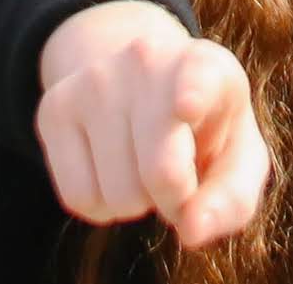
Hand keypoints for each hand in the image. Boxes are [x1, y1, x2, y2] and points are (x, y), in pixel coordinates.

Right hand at [36, 0, 269, 241]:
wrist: (142, 82)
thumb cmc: (204, 131)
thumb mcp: (238, 156)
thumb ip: (230, 199)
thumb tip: (191, 230)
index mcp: (207, 65)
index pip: (199, 77)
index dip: (194, 94)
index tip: (188, 105)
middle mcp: (147, 60)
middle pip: (160, 173)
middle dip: (175, 198)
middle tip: (181, 176)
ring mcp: (95, 79)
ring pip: (118, 195)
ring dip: (137, 201)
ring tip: (144, 163)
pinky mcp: (54, 108)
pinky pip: (79, 198)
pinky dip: (102, 206)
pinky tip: (113, 169)